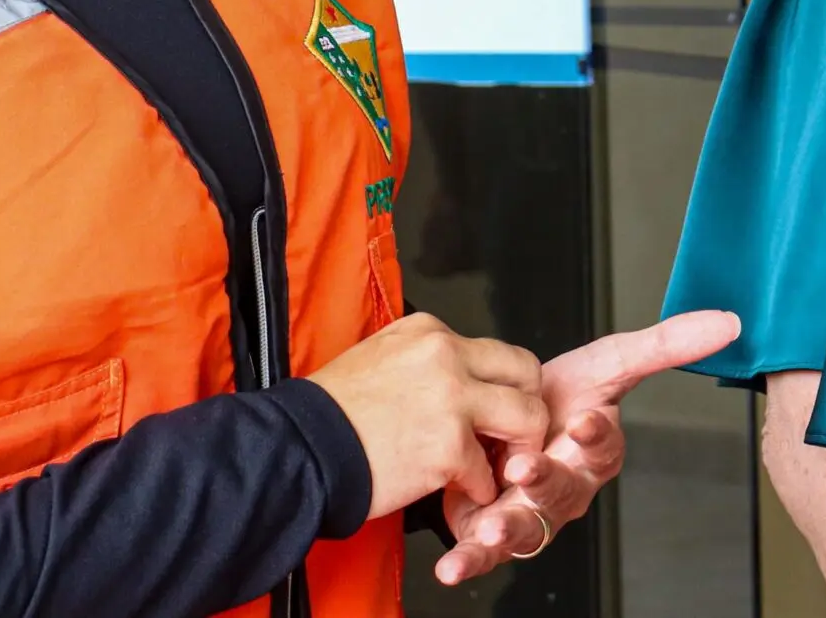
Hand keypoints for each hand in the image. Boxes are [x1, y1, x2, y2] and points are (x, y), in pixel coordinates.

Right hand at [309, 312, 550, 519]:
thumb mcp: (377, 357)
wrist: (298, 449)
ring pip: (527, 417)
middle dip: (528, 407)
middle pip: (524, 371)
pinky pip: (488, 472)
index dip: (500, 386)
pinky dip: (480, 489)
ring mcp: (452, 400)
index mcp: (428, 332)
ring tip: (499, 466)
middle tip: (515, 436)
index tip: (493, 410)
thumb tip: (451, 377)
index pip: (493, 351)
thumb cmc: (329, 413)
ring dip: (519, 448)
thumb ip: (422, 360)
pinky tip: (460, 493)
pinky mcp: (449, 447)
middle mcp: (446, 355)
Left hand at [435, 310, 739, 585]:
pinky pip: (483, 551)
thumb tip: (727, 322)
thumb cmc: (560, 398)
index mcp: (596, 450)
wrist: (505, 419)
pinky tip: (452, 568)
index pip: (605, 446)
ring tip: (492, 527)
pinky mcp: (491, 530)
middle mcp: (567, 487)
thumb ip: (663, 346)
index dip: (598, 435)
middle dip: (546, 481)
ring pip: (527, 527)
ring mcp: (532, 512)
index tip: (585, 420)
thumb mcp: (606, 363)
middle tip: (527, 466)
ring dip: (510, 529)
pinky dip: (469, 560)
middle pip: (564, 491)